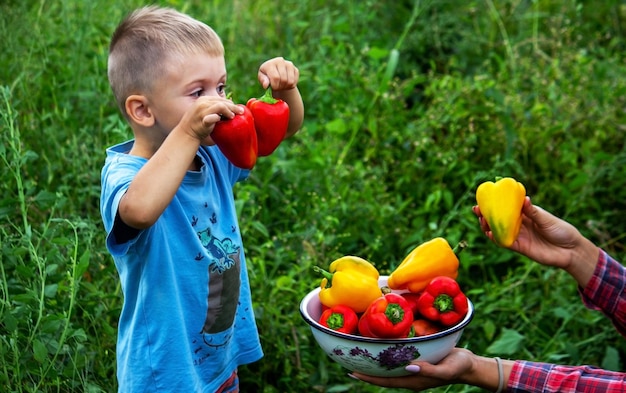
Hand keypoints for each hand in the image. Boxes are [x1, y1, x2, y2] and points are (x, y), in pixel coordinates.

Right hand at [177, 96, 242, 143]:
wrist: (187, 133)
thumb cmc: (199, 124)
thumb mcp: (205, 112)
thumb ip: (215, 108)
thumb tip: (231, 106)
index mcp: (203, 100)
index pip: (220, 99)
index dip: (230, 103)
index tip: (237, 109)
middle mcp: (202, 103)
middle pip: (222, 102)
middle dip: (233, 107)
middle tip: (241, 112)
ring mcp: (201, 111)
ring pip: (220, 106)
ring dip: (229, 111)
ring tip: (233, 116)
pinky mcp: (202, 120)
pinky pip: (213, 117)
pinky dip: (219, 118)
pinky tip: (224, 121)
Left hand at [257, 57, 298, 90]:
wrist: (276, 73)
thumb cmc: (267, 76)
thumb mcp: (262, 78)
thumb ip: (263, 81)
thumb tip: (266, 85)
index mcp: (270, 63)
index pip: (276, 77)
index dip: (275, 86)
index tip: (273, 88)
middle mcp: (280, 61)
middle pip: (284, 80)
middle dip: (280, 87)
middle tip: (277, 87)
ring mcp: (289, 64)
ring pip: (290, 81)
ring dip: (285, 87)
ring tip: (281, 86)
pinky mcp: (295, 69)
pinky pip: (295, 82)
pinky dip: (290, 86)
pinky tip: (286, 84)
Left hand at [351, 348, 475, 390]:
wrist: (469, 364)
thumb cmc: (458, 366)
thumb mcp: (446, 369)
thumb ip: (428, 371)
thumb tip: (408, 367)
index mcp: (414, 381)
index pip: (385, 381)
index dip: (368, 378)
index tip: (352, 372)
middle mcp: (410, 376)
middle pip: (383, 376)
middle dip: (366, 371)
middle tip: (348, 361)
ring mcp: (413, 369)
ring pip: (388, 368)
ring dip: (374, 363)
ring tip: (358, 354)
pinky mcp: (417, 360)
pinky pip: (397, 359)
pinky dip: (386, 355)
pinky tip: (379, 347)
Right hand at [473, 197, 598, 285]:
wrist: (571, 250)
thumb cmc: (562, 231)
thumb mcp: (547, 219)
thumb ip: (533, 212)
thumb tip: (524, 199)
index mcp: (526, 214)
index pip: (507, 207)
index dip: (495, 203)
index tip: (485, 198)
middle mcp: (520, 225)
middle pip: (499, 219)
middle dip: (486, 214)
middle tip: (477, 209)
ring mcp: (519, 236)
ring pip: (499, 230)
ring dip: (488, 226)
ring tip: (481, 220)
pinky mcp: (520, 247)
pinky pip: (504, 243)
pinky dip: (496, 238)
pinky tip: (489, 234)